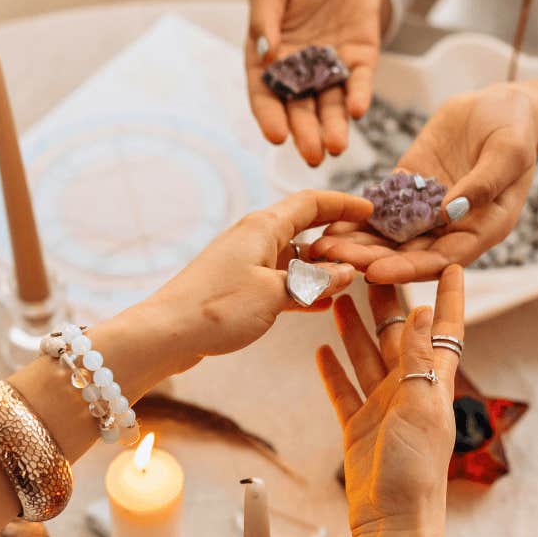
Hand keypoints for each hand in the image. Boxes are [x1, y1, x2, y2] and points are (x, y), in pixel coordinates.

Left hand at [145, 190, 372, 369]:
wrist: (166, 334)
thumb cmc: (217, 308)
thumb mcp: (275, 294)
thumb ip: (314, 283)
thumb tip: (346, 272)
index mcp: (263, 227)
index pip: (311, 203)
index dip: (343, 204)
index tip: (371, 209)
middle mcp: (255, 238)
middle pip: (306, 229)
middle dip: (338, 239)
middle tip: (369, 251)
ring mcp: (247, 263)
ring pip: (295, 258)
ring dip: (322, 268)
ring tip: (353, 279)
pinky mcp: (240, 287)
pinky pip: (282, 281)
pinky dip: (303, 289)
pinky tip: (323, 303)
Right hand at [246, 0, 386, 165]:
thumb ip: (263, 15)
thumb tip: (265, 53)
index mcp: (268, 61)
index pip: (265, 95)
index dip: (270, 117)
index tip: (277, 136)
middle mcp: (298, 74)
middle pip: (300, 110)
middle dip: (306, 134)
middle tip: (313, 155)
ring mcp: (330, 71)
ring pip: (331, 106)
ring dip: (334, 128)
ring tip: (336, 148)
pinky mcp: (358, 63)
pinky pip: (359, 84)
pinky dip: (359, 97)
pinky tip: (358, 111)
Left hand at [310, 84, 537, 282]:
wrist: (503, 107)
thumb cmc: (516, 130)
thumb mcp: (508, 152)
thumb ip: (483, 183)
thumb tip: (450, 212)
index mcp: (481, 230)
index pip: (442, 260)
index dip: (409, 268)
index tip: (376, 272)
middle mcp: (452, 229)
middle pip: (409, 255)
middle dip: (371, 260)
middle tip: (333, 262)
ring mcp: (428, 211)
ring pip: (389, 237)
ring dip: (357, 244)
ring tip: (321, 246)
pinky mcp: (409, 189)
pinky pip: (381, 209)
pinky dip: (357, 218)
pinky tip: (327, 220)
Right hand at [316, 265, 463, 536]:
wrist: (393, 521)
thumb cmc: (416, 470)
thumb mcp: (421, 407)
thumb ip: (420, 359)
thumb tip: (422, 310)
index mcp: (434, 383)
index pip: (445, 330)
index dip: (449, 297)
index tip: (451, 264)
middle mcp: (409, 390)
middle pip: (397, 335)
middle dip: (387, 301)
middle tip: (370, 265)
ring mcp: (383, 408)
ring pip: (365, 357)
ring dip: (354, 328)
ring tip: (339, 296)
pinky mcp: (358, 427)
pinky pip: (343, 391)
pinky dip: (333, 371)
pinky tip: (321, 350)